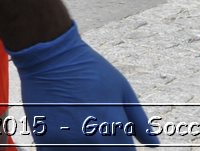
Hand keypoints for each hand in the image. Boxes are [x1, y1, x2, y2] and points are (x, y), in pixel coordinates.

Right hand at [9, 24, 158, 147]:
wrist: (52, 56)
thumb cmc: (90, 70)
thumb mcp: (121, 88)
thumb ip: (138, 120)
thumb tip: (154, 144)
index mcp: (114, 128)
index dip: (123, 148)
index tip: (117, 139)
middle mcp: (92, 139)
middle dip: (103, 145)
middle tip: (94, 122)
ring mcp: (67, 142)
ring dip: (82, 145)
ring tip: (78, 119)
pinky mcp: (45, 141)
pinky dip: (63, 144)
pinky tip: (63, 125)